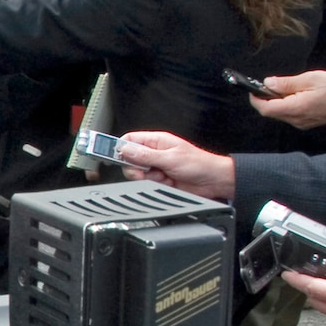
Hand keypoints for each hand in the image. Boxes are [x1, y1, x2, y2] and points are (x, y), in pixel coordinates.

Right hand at [115, 130, 235, 199]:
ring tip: (162, 177)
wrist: (213, 181)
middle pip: (130, 160)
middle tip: (145, 171)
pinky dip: (154, 186)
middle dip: (135, 168)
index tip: (113, 155)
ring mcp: (156, 168)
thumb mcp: (170, 158)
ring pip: (138, 175)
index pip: (130, 140)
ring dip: (147, 178)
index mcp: (156, 141)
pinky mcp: (159, 181)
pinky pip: (147, 184)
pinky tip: (166, 183)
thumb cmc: (199, 164)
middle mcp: (154, 154)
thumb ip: (146, 156)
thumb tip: (126, 150)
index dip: (120, 148)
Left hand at [250, 70, 325, 129]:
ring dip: (276, 102)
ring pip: (279, 114)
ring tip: (283, 88)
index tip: (253, 88)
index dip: (256, 99)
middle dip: (264, 99)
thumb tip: (268, 83)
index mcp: (295, 108)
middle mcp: (295, 120)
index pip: (266, 109)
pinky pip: (288, 115)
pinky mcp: (304, 123)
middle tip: (268, 84)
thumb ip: (287, 83)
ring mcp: (300, 123)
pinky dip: (285, 105)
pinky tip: (294, 95)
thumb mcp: (311, 79)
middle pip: (270, 112)